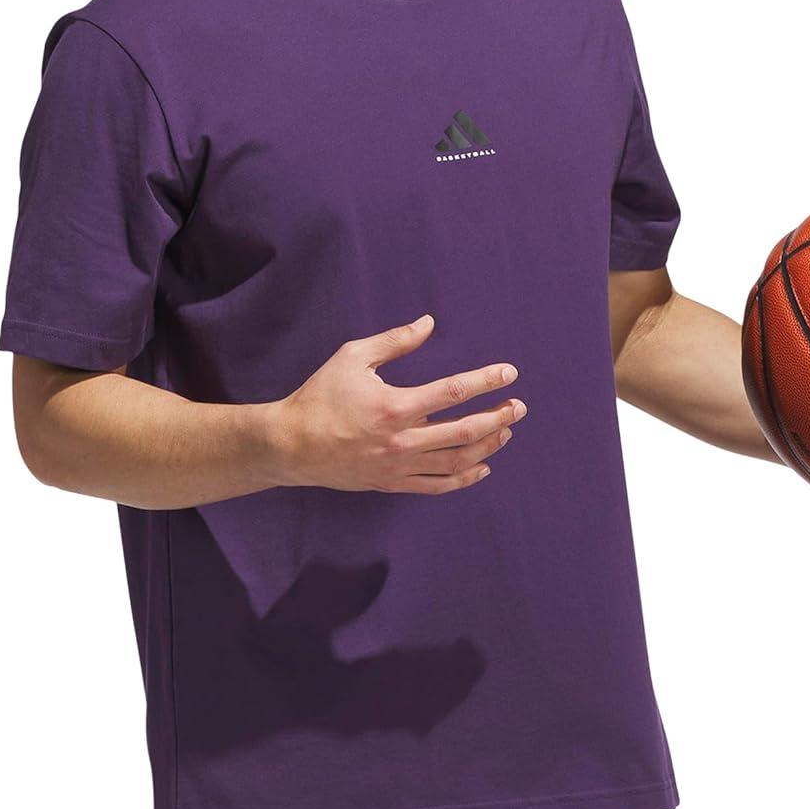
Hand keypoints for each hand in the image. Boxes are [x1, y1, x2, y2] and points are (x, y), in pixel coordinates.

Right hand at [270, 313, 527, 492]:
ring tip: (507, 432)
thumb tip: (428, 323)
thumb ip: (395, 341)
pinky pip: (436, 486)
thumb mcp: (353, 357)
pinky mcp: (391, 484)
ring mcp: (398, 466)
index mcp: (395, 406)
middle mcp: (402, 440)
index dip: (486, 381)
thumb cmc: (320, 395)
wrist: (290, 445)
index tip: (509, 373)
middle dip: (498, 418)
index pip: (454, 392)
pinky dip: (463, 478)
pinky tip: (482, 467)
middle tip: (519, 407)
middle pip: (465, 431)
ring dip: (487, 447)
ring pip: (456, 461)